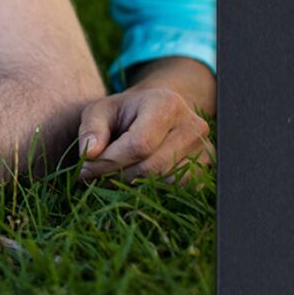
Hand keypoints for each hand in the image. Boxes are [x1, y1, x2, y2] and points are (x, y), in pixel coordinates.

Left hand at [76, 87, 211, 182]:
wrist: (157, 113)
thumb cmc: (124, 113)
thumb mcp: (101, 111)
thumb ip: (91, 129)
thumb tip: (89, 154)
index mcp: (166, 103)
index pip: (139, 145)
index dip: (109, 162)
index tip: (86, 169)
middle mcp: (192, 125)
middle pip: (152, 167)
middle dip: (118, 176)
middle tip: (95, 177)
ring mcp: (204, 149)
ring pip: (165, 182)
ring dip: (134, 185)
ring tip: (115, 175)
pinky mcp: (207, 169)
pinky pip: (178, 191)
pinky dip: (153, 189)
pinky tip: (137, 179)